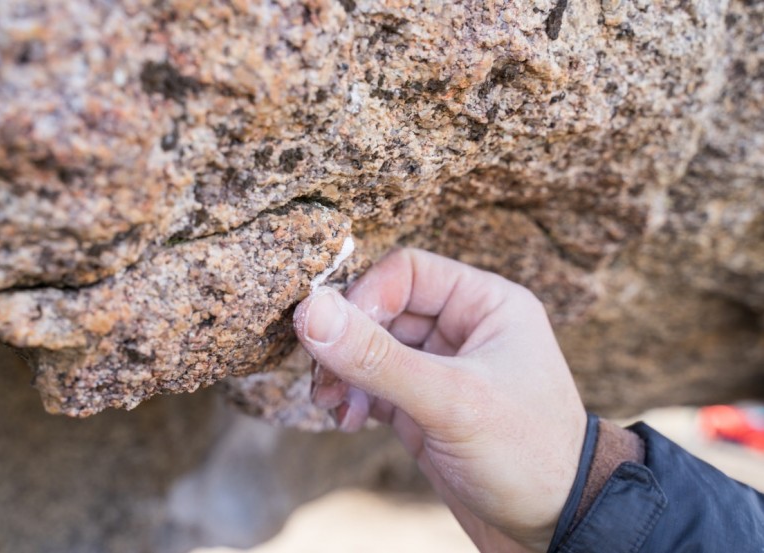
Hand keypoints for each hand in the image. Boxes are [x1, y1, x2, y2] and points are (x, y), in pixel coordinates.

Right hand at [293, 248, 586, 551]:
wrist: (555, 528)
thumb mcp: (450, 402)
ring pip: (374, 349)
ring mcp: (442, 368)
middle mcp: (464, 329)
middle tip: (324, 378)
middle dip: (348, 343)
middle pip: (383, 311)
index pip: (407, 272)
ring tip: (332, 403)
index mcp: (486, 304)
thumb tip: (312, 311)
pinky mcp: (426, 406)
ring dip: (345, 373)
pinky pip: (376, 385)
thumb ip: (378, 358)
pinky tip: (349, 420)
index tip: (333, 334)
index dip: (364, 297)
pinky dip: (355, 398)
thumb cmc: (528, 455)